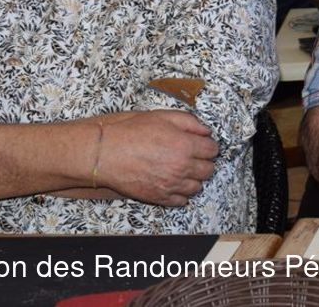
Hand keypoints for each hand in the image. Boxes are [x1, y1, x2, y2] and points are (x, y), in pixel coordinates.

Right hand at [94, 110, 218, 205]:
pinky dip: (181, 193)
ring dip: (194, 178)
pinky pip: (181, 201)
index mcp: (185, 146)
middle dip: (204, 162)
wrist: (106, 153)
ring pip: (197, 187)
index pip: (213, 150)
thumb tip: (206, 131)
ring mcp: (171, 185)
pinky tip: (173, 183)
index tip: (203, 145)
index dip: (209, 146)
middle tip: (193, 157)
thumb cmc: (131, 132)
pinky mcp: (160, 198)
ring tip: (182, 170)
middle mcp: (182, 167)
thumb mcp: (163, 116)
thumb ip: (189, 122)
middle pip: (208, 170)